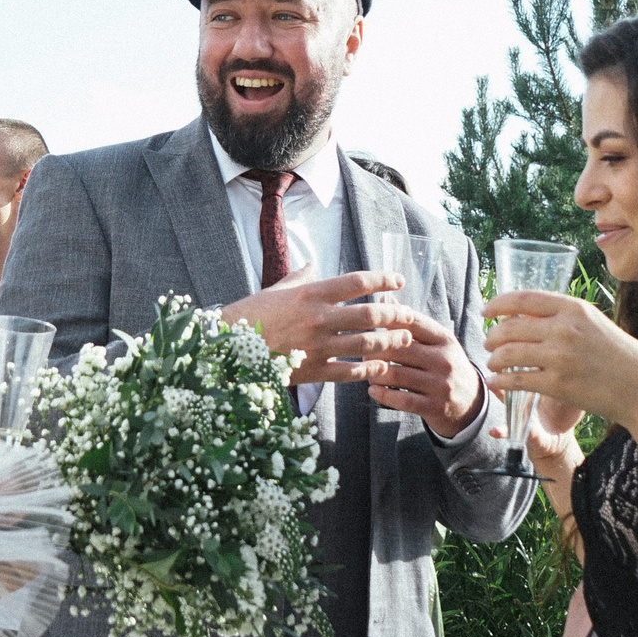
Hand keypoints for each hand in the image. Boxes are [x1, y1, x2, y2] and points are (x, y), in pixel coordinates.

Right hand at [220, 271, 426, 389]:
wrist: (226, 348)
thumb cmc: (250, 315)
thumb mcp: (275, 290)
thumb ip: (299, 277)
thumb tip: (313, 264)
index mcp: (310, 293)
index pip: (356, 281)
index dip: (382, 279)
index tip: (399, 280)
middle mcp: (318, 318)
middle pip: (370, 314)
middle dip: (396, 314)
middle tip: (410, 315)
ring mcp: (317, 346)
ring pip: (366, 344)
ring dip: (390, 342)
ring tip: (405, 340)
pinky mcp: (312, 370)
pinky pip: (349, 372)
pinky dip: (369, 370)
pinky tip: (381, 368)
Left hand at [356, 304, 484, 437]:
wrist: (471, 403)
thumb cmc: (444, 365)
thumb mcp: (437, 342)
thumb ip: (412, 323)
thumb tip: (384, 297)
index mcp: (445, 339)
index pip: (413, 322)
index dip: (387, 320)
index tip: (368, 323)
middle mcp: (445, 360)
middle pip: (401, 348)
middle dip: (376, 348)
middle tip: (360, 349)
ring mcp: (441, 385)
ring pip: (397, 374)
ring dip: (374, 372)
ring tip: (365, 370)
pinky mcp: (434, 407)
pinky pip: (402, 399)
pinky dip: (383, 394)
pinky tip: (372, 389)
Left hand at [482, 290, 637, 438]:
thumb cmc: (619, 355)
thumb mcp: (593, 323)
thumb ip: (563, 317)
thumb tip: (525, 315)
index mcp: (574, 308)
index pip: (523, 299)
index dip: (498, 303)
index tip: (486, 311)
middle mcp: (565, 329)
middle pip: (510, 327)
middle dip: (492, 336)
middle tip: (488, 343)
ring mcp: (560, 357)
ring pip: (508, 353)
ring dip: (494, 359)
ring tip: (493, 364)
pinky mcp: (558, 384)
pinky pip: (517, 379)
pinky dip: (501, 381)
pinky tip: (498, 382)